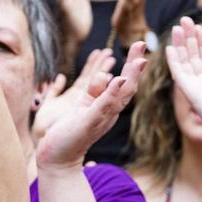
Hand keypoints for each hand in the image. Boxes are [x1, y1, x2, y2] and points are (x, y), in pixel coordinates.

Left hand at [36, 43, 146, 169]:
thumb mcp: (83, 105)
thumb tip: (105, 74)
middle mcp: (109, 112)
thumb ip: (94, 90)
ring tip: (138, 60)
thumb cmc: (71, 131)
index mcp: (108, 106)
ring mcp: (101, 118)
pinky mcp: (88, 123)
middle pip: (127, 86)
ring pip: (119, 95)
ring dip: (129, 77)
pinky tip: (117, 80)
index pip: (125, 82)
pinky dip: (110, 93)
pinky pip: (101, 106)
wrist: (59, 157)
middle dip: (135, 65)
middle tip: (143, 44)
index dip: (132, 64)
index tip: (140, 45)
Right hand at [165, 16, 201, 139]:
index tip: (199, 28)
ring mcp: (195, 88)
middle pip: (192, 57)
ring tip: (178, 26)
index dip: (201, 43)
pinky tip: (170, 46)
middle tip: (185, 20)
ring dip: (180, 43)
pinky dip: (173, 59)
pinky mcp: (190, 91)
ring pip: (184, 61)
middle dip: (189, 38)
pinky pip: (178, 72)